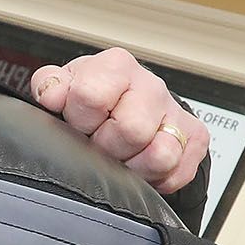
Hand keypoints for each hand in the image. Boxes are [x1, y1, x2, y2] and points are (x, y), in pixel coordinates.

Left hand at [28, 48, 208, 194]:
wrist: (130, 105)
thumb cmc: (95, 95)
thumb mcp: (65, 86)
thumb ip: (49, 86)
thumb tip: (52, 96)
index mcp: (116, 66)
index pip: (92, 97)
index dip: (80, 118)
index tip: (80, 122)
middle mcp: (151, 87)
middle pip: (131, 131)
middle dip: (107, 146)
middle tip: (100, 142)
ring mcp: (176, 113)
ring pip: (160, 156)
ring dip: (133, 166)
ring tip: (120, 156)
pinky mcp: (195, 138)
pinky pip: (176, 173)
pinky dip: (155, 178)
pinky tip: (140, 163)